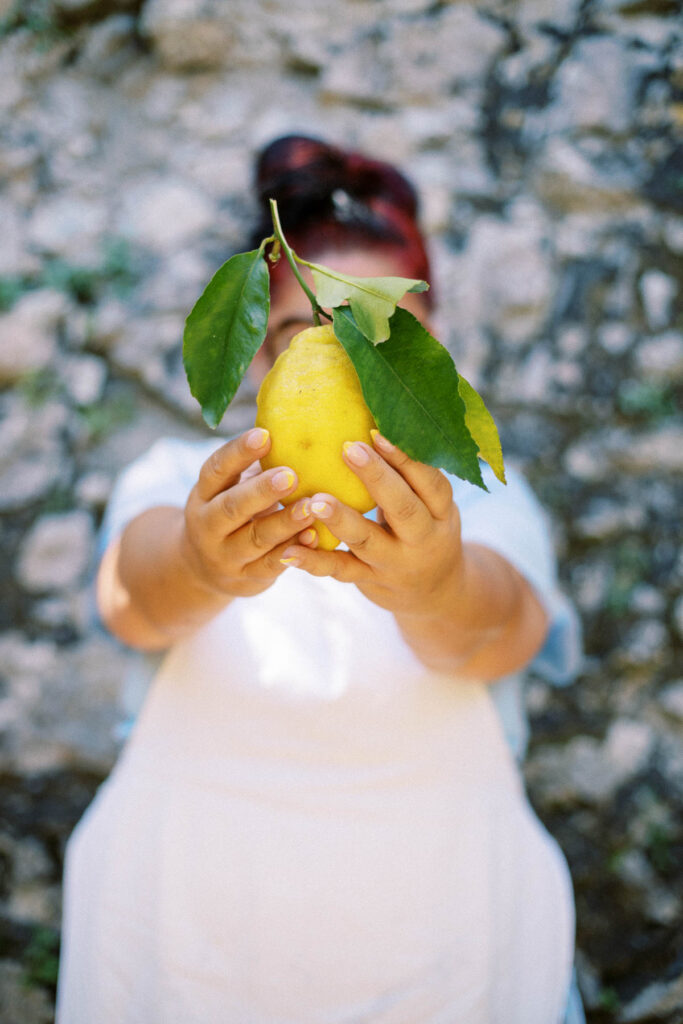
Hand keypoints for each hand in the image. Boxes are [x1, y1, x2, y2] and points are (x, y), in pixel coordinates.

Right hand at [181, 428, 315, 597]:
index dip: (238, 452)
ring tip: (311, 507)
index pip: (216, 469)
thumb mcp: (231, 488)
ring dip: (283, 523)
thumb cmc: (232, 513)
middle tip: (292, 475)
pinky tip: (314, 537)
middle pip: (231, 507)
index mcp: (204, 493)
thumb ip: (256, 466)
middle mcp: (208, 524)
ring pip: (254, 538)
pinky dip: (292, 551)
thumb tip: (298, 422)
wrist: (203, 569)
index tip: (265, 434)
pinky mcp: (245, 578)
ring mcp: (224, 554)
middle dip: (261, 491)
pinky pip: (269, 565)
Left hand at [280, 432, 464, 617]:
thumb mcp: (432, 506)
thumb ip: (410, 475)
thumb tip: (371, 413)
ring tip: (315, 500)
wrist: (436, 594)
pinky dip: (313, 562)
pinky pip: (340, 570)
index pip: (431, 482)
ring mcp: (395, 564)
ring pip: (368, 540)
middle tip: (347, 448)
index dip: (406, 458)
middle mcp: (423, 539)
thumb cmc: (425, 530)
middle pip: (403, 507)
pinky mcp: (370, 582)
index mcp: (441, 512)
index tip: (377, 431)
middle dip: (376, 477)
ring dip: (341, 519)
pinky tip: (288, 550)